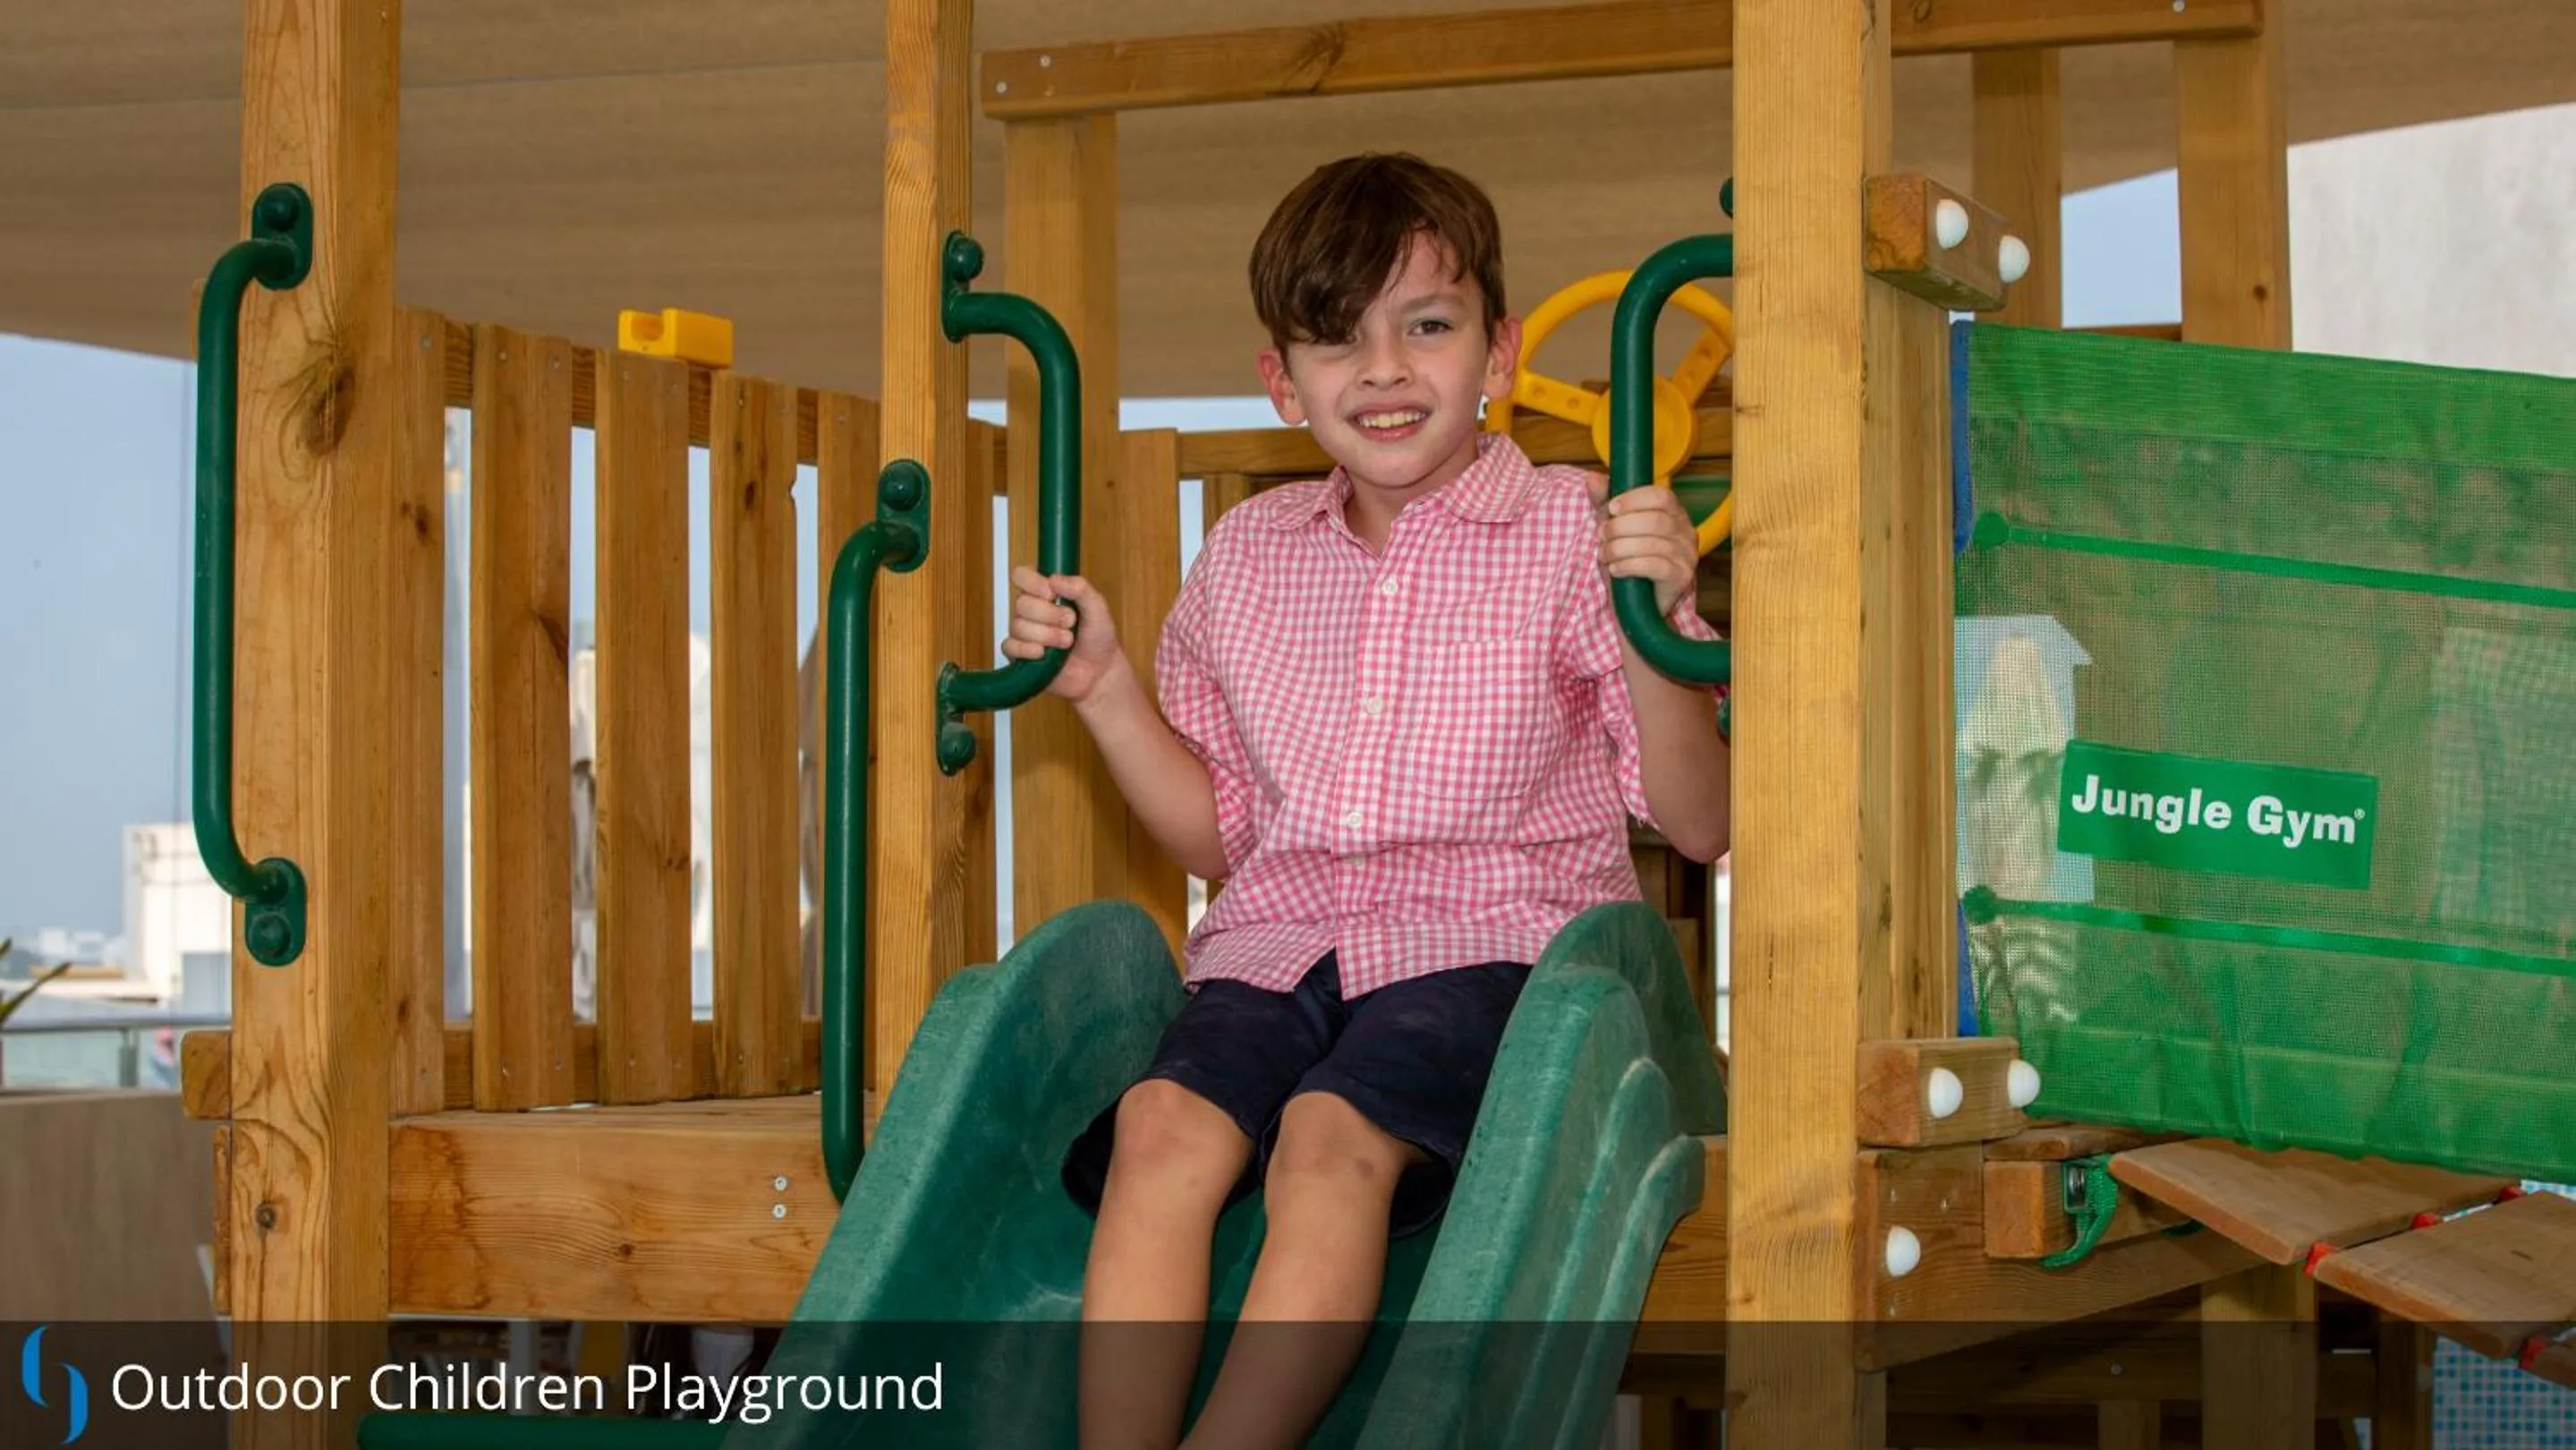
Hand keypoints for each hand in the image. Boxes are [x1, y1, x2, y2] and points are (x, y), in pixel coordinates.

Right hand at [1001, 566, 1126, 705]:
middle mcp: (1031, 610)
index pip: (1022, 575)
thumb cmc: (1098, 638)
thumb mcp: (1097, 608)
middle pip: (1022, 603)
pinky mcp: (1021, 654)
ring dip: (1047, 635)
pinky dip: (1027, 649)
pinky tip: (1043, 653)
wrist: (1099, 672)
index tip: (1051, 593)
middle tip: (1071, 623)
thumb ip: (1080, 589)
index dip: (1032, 582)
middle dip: (1050, 615)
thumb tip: (1054, 579)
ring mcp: (1024, 632)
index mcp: (1046, 592)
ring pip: (1019, 626)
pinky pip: (1010, 646)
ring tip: (1067, 642)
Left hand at [1590, 476, 1699, 619]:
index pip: (1662, 496)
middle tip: (1602, 537)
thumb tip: (1592, 477)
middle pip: (1655, 519)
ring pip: (1652, 543)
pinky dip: (1629, 565)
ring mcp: (1687, 556)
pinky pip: (1655, 566)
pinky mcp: (1681, 577)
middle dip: (1620, 527)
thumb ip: (1603, 502)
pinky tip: (1615, 570)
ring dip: (1619, 548)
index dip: (1635, 499)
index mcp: (1675, 514)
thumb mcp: (1614, 529)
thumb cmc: (1629, 561)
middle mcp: (1687, 532)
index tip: (1611, 508)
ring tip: (1605, 555)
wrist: (1637, 604)